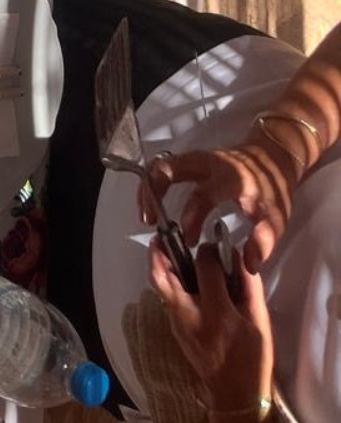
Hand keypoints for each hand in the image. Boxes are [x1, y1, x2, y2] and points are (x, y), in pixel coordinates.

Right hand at [143, 136, 299, 266]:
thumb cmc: (271, 188)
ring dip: (148, 188)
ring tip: (147, 216)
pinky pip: (163, 166)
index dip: (192, 219)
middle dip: (153, 192)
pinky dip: (153, 184)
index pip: (202, 196)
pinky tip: (153, 204)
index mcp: (230, 178)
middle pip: (168, 167)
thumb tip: (248, 265)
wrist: (270, 157)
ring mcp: (195, 158)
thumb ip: (263, 241)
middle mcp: (208, 163)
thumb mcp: (275, 217)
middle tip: (150, 220)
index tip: (189, 240)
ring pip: (160, 165)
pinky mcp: (189, 159)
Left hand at [149, 238, 272, 411]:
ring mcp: (176, 323)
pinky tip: (183, 276)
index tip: (217, 246)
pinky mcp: (174, 329)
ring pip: (159, 286)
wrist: (235, 397)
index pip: (204, 267)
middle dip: (160, 251)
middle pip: (162, 275)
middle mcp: (188, 315)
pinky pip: (166, 298)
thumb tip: (238, 258)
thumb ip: (249, 287)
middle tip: (165, 234)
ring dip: (161, 264)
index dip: (210, 250)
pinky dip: (169, 281)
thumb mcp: (259, 322)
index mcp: (214, 312)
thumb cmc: (252, 360)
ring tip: (170, 248)